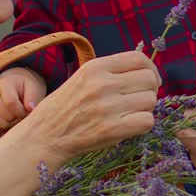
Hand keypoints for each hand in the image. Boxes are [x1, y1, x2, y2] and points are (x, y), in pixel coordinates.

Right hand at [0, 67, 46, 128]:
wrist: (13, 85)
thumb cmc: (25, 88)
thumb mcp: (33, 88)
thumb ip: (33, 98)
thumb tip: (30, 108)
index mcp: (4, 84)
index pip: (10, 103)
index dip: (21, 111)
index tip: (27, 111)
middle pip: (5, 115)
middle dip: (17, 118)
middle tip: (23, 114)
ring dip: (11, 124)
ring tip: (17, 116)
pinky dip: (3, 126)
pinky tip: (10, 119)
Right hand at [14, 51, 160, 162]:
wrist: (43, 136)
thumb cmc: (65, 107)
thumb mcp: (83, 78)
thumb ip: (111, 72)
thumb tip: (147, 72)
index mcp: (95, 67)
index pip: (139, 59)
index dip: (151, 69)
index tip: (150, 80)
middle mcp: (103, 83)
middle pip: (149, 79)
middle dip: (149, 90)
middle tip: (138, 101)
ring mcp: (108, 106)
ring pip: (150, 100)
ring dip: (145, 109)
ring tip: (129, 114)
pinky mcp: (112, 129)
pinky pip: (147, 121)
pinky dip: (143, 124)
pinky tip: (129, 126)